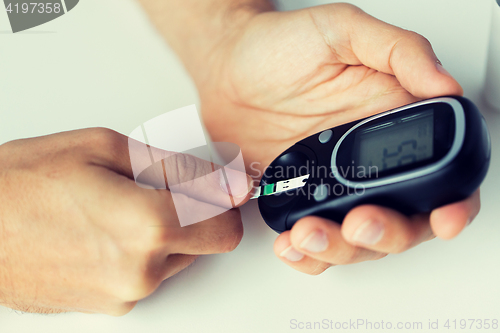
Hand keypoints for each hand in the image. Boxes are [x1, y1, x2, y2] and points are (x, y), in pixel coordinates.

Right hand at [0, 128, 251, 314]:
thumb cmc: (21, 185)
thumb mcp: (104, 150)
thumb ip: (176, 168)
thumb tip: (226, 182)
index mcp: (148, 227)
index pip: (227, 224)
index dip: (225, 200)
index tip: (218, 184)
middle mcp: (142, 272)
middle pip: (207, 242)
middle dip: (196, 213)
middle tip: (157, 187)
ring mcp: (125, 295)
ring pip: (178, 257)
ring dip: (165, 231)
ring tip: (117, 208)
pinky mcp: (111, 307)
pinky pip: (149, 273)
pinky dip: (142, 250)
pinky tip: (104, 230)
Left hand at [195, 3, 479, 272]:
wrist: (226, 70)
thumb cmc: (280, 47)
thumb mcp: (343, 31)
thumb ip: (399, 52)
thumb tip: (445, 85)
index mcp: (389, 124)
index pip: (438, 174)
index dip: (451, 204)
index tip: (442, 218)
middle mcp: (366, 162)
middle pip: (403, 221)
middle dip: (386, 234)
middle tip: (358, 222)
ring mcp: (332, 185)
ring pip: (356, 241)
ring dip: (340, 249)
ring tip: (309, 232)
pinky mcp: (297, 199)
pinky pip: (311, 241)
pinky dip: (305, 254)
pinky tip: (290, 242)